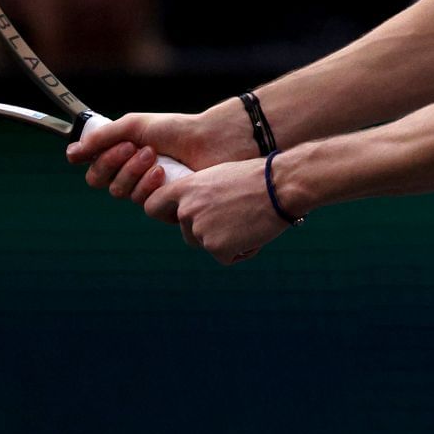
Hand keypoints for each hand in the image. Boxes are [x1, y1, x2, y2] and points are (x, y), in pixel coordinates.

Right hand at [67, 98, 256, 203]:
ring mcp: (149, 192)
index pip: (95, 170)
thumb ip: (102, 137)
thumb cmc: (176, 130)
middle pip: (103, 184)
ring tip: (155, 156)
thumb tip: (70, 153)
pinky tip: (164, 173)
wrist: (210, 141)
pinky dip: (150, 186)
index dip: (98, 160)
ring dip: (134, 172)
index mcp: (123, 158)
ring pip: (121, 193)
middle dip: (115, 164)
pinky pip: (144, 205)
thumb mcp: (134, 126)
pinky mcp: (166, 206)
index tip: (113, 145)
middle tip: (135, 147)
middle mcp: (133, 177)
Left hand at [143, 158, 285, 264]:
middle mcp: (187, 210)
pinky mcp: (217, 248)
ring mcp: (201, 230)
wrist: (280, 185)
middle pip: (188, 234)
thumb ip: (200, 194)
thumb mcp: (219, 176)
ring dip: (227, 240)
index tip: (178, 216)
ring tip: (249, 221)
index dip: (165, 215)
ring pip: (208, 245)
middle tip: (235, 217)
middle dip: (208, 232)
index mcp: (186, 188)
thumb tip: (194, 212)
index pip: (153, 207)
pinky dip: (241, 251)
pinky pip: (227, 257)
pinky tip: (255, 233)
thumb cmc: (258, 177)